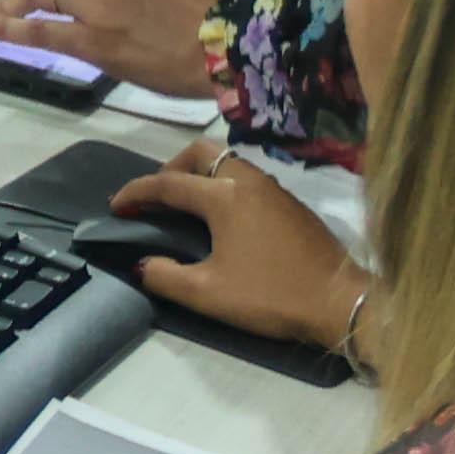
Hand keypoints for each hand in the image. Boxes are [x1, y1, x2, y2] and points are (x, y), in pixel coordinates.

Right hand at [112, 145, 366, 353]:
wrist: (338, 300)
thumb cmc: (270, 295)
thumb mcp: (207, 294)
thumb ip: (165, 277)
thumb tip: (142, 264)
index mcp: (224, 197)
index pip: (167, 184)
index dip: (136, 193)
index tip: (116, 206)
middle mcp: (248, 181)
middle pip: (201, 153)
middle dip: (171, 167)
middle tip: (156, 196)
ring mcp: (274, 189)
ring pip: (229, 162)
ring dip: (201, 174)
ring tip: (186, 205)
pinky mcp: (292, 204)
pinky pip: (248, 178)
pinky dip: (225, 185)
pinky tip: (224, 217)